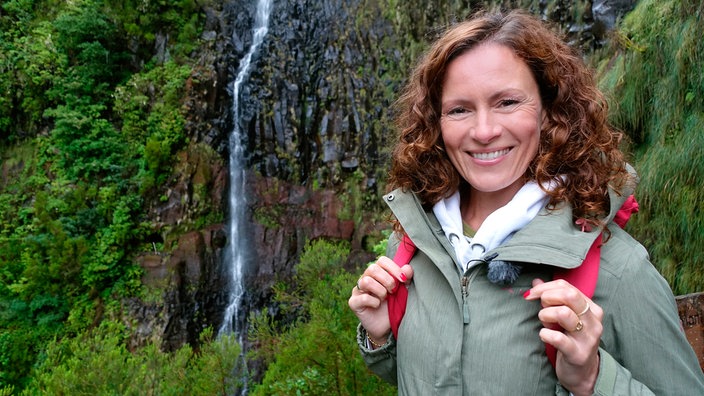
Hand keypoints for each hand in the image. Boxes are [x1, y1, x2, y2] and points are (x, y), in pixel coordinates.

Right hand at [347, 256, 413, 346]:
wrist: (386, 326)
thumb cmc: (394, 305)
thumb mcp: (403, 291)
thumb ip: (405, 279)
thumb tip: (407, 268)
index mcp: (378, 273)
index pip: (382, 260)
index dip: (393, 268)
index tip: (403, 279)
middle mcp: (365, 278)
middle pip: (372, 268)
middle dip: (387, 280)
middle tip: (393, 291)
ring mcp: (358, 290)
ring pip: (366, 281)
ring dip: (380, 291)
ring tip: (385, 298)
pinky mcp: (353, 302)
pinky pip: (363, 297)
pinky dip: (374, 302)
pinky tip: (377, 305)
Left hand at [524, 278, 602, 395]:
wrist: (582, 373)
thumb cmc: (571, 341)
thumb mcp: (565, 317)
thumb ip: (553, 298)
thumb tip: (536, 282)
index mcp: (591, 308)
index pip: (567, 286)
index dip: (545, 287)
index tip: (531, 294)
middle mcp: (593, 320)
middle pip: (569, 295)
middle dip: (547, 297)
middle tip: (541, 308)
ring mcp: (588, 337)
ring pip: (564, 313)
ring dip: (546, 315)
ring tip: (544, 322)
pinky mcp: (578, 354)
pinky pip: (558, 338)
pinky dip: (545, 333)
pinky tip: (544, 335)